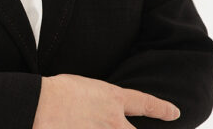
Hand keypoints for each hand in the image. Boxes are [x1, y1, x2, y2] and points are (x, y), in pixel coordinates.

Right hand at [32, 74, 180, 128]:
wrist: (39, 104)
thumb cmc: (55, 91)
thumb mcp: (84, 87)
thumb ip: (100, 99)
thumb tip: (103, 107)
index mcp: (112, 99)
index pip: (145, 103)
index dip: (161, 109)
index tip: (173, 113)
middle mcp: (113, 121)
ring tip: (101, 125)